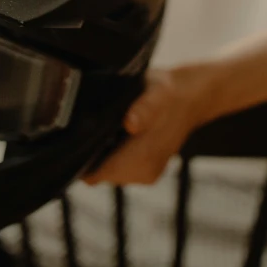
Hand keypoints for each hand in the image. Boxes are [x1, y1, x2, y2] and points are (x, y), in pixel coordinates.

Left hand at [83, 66, 212, 185]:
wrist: (191, 98)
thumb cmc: (168, 93)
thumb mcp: (156, 91)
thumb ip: (144, 109)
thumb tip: (131, 124)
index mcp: (144, 157)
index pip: (98, 173)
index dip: (82, 158)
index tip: (75, 137)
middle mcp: (143, 173)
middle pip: (99, 174)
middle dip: (90, 153)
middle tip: (89, 125)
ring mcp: (145, 174)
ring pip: (107, 172)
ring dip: (101, 153)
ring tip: (105, 126)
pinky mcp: (146, 171)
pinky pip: (117, 167)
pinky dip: (111, 153)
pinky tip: (114, 133)